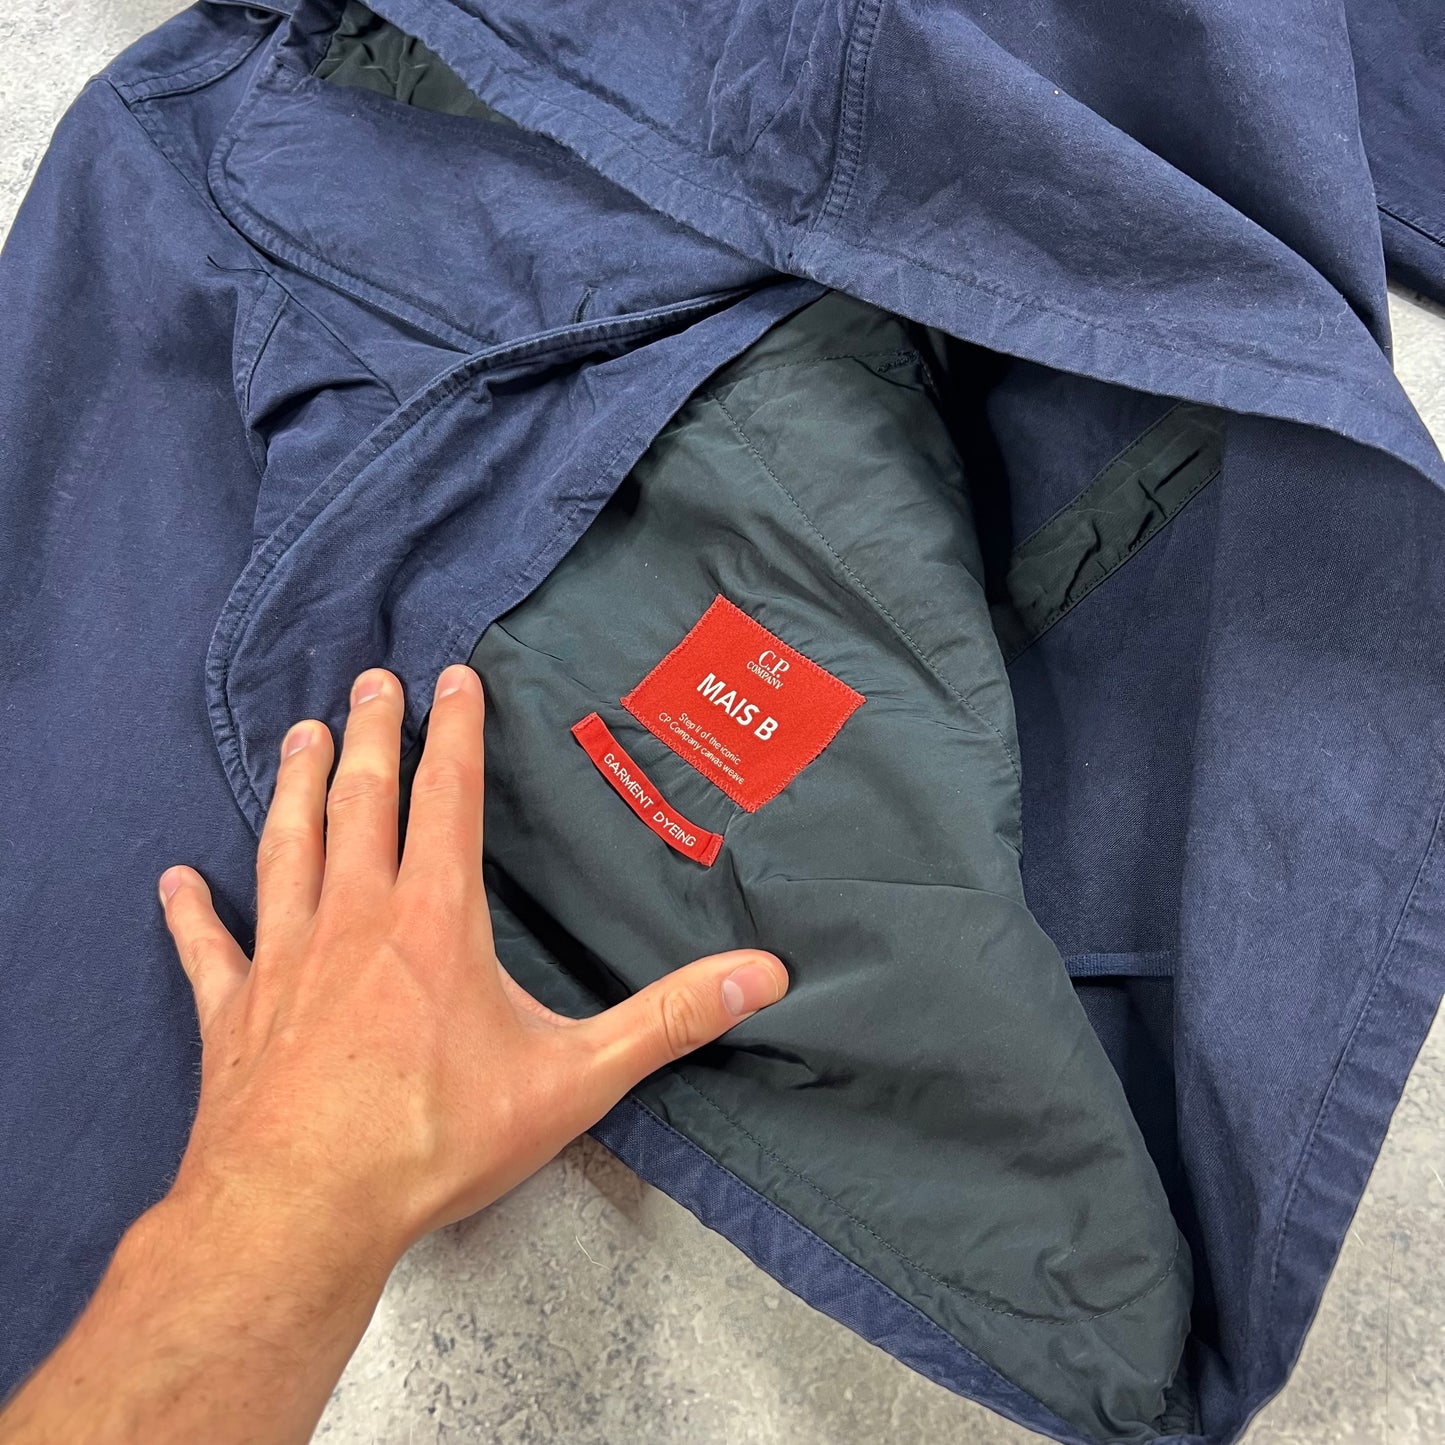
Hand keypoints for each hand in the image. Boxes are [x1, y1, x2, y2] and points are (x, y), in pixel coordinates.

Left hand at [158, 664, 787, 1260]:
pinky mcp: (234, 1014)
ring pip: (286, 849)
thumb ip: (668, 1020)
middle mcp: (354, 918)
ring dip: (292, 788)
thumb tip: (763, 975)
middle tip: (369, 680)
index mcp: (435, 920)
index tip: (452, 676)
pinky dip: (191, 914)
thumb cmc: (437, 1139)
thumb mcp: (574, 1079)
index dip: (454, 732)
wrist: (303, 1212)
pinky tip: (173, 881)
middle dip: (371, 735)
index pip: (448, 799)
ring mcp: (284, 961)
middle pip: (361, 802)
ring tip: (298, 736)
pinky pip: (207, 949)